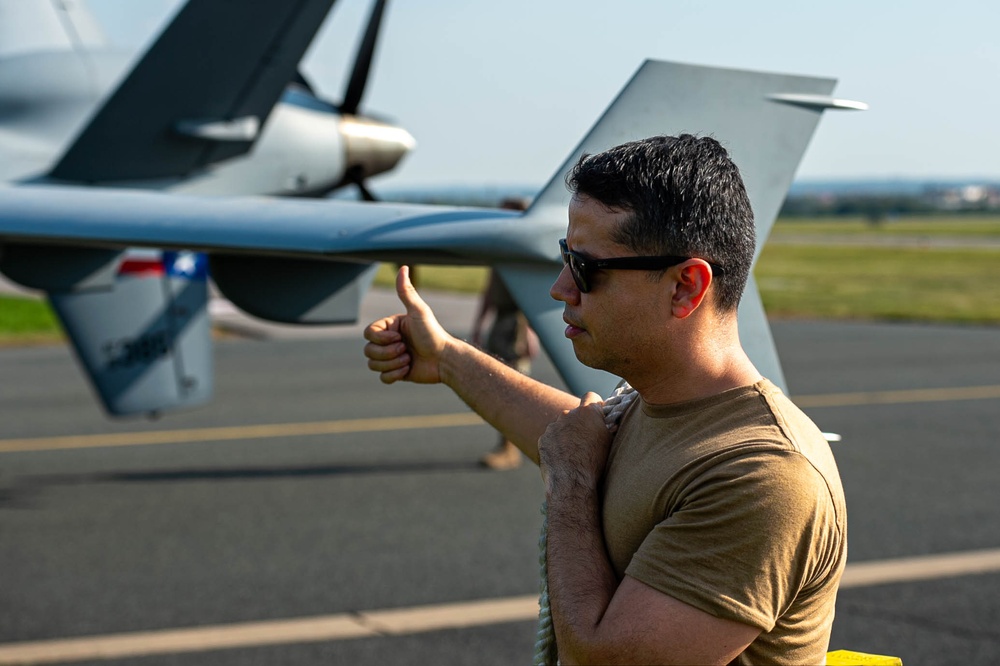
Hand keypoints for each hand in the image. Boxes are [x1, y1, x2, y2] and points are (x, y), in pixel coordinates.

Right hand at [363, 266, 452, 383]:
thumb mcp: (419, 311)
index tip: (400, 337)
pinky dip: (394, 375)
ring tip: (409, 359)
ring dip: (392, 364)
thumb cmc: (433, 334)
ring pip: (373, 365)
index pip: (368, 333)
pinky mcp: (396, 373)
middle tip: (406, 349)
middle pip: (368, 350)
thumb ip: (407, 292)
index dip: (381, 339)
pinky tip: (408, 369)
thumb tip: (403, 267)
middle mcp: (389, 341)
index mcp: (390, 327)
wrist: (445, 359)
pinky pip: (382, 378)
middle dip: (388, 353)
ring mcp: (391, 357)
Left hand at [538, 392, 611, 491]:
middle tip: (586, 439)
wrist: (572, 481)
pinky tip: (562, 458)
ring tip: (573, 453)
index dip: (595, 405)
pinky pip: (551, 438)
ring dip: (567, 434)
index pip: (591, 397)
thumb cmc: (595, 462)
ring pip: (562, 426)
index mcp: (586, 412)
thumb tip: (611, 423)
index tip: (597, 415)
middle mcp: (568, 414)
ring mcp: (553, 426)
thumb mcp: (609, 442)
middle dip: (580, 423)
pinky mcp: (543, 438)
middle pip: (575, 413)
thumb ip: (607, 427)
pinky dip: (556, 444)